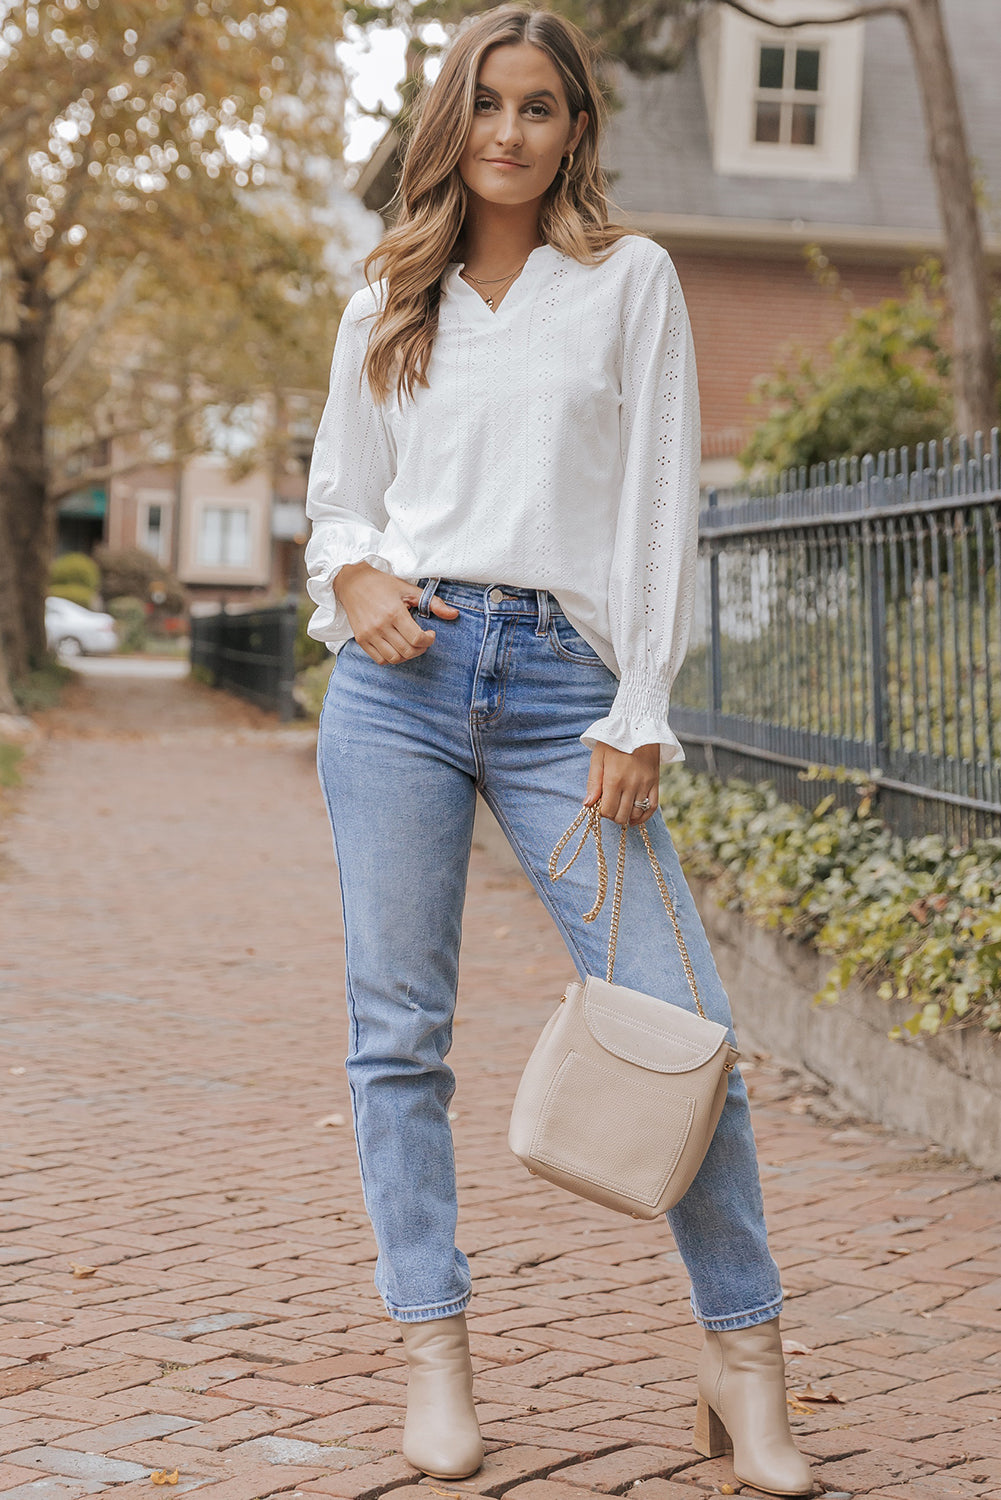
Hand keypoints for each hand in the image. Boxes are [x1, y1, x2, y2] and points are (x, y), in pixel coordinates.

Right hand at [333, 562, 458, 664]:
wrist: (352, 582)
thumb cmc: (383, 585)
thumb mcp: (409, 590)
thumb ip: (433, 603)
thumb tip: (455, 614)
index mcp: (394, 612)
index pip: (417, 638)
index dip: (428, 640)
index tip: (430, 634)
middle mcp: (380, 626)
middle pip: (408, 651)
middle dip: (421, 649)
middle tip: (422, 640)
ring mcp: (369, 634)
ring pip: (395, 659)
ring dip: (407, 655)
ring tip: (410, 644)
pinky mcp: (361, 640)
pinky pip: (380, 660)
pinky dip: (392, 658)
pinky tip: (396, 646)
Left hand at [584, 742, 659, 825]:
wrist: (638, 727)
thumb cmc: (614, 742)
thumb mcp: (598, 758)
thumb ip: (593, 782)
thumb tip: (588, 804)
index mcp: (614, 779)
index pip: (607, 811)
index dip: (601, 812)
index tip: (600, 805)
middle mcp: (630, 785)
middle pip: (621, 816)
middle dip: (613, 816)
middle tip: (609, 807)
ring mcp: (644, 785)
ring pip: (635, 814)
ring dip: (626, 817)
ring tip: (620, 811)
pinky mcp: (654, 783)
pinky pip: (652, 807)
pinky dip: (643, 816)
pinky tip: (635, 817)